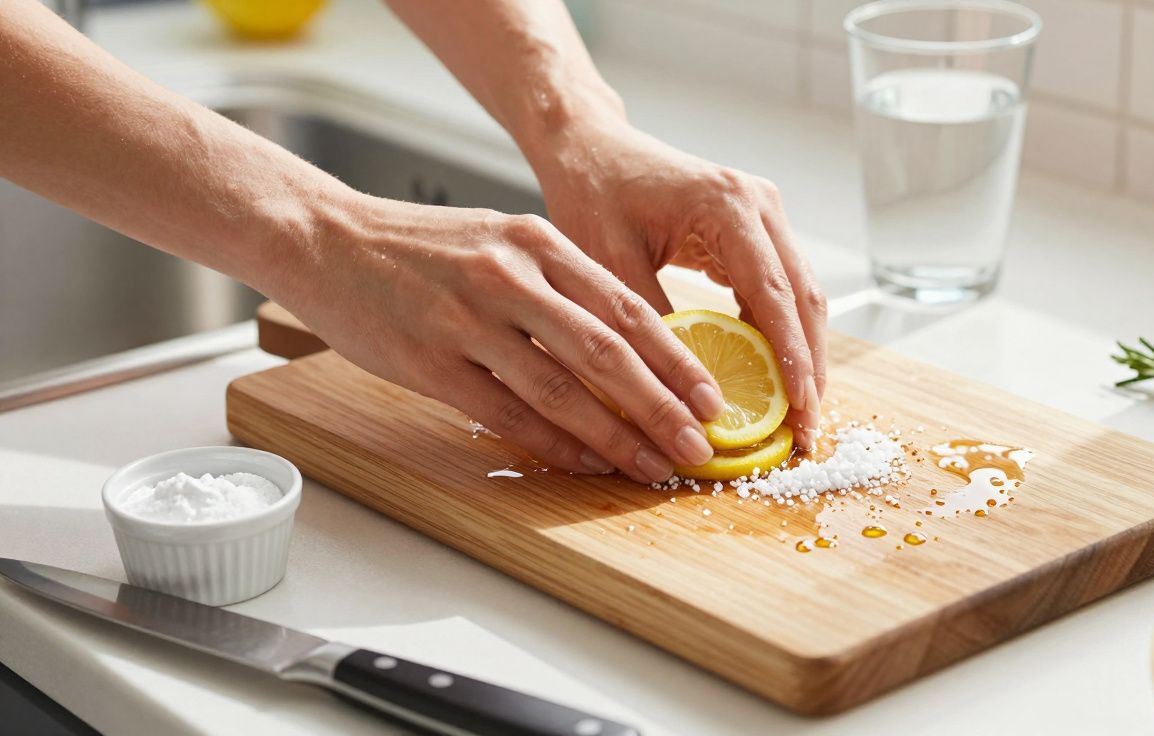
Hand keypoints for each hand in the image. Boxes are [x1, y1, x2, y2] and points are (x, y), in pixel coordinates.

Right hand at [277, 195, 725, 483]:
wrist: (323, 239)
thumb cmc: (417, 247)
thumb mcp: (498, 239)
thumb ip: (556, 284)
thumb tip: (623, 348)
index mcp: (536, 242)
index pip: (626, 308)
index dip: (676, 359)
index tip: (711, 398)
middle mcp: (509, 276)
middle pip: (606, 352)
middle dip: (662, 406)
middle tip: (698, 445)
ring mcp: (468, 319)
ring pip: (561, 388)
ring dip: (615, 436)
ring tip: (652, 465)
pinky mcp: (429, 361)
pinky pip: (505, 412)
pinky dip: (550, 443)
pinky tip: (583, 463)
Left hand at [531, 123, 827, 447]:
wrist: (592, 148)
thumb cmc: (593, 193)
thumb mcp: (609, 262)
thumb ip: (650, 323)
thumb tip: (681, 395)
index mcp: (727, 204)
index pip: (773, 291)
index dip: (791, 355)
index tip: (798, 408)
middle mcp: (759, 204)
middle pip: (804, 297)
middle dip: (809, 367)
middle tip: (805, 430)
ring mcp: (765, 214)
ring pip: (801, 296)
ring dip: (802, 356)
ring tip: (797, 416)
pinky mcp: (756, 231)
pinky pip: (781, 291)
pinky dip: (782, 336)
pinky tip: (773, 380)